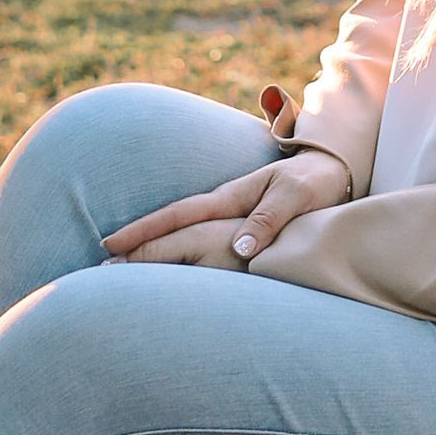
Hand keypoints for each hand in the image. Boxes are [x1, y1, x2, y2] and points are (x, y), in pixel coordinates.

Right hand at [100, 148, 351, 270]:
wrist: (334, 168)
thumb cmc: (317, 182)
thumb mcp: (295, 198)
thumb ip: (269, 220)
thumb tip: (240, 250)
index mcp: (231, 197)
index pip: (180, 215)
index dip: (146, 231)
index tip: (113, 245)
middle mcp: (224, 203)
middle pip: (172, 223)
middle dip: (137, 240)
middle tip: (101, 261)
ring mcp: (230, 211)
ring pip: (183, 230)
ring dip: (154, 245)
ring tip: (124, 266)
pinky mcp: (240, 220)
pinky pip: (201, 236)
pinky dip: (179, 246)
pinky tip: (168, 263)